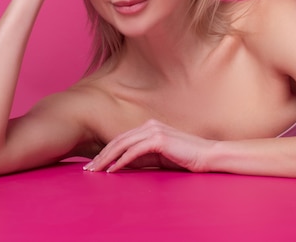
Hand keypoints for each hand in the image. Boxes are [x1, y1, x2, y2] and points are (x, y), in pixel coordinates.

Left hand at [83, 120, 215, 172]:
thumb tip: (122, 164)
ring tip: (95, 170)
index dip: (106, 151)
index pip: (122, 139)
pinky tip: (112, 169)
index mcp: (149, 127)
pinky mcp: (158, 139)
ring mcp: (154, 131)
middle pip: (118, 140)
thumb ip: (142, 157)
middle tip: (88, 168)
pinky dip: (121, 161)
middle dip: (101, 155)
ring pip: (122, 144)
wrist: (206, 155)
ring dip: (106, 158)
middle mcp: (149, 125)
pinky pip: (134, 151)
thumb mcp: (159, 157)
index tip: (94, 164)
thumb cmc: (185, 158)